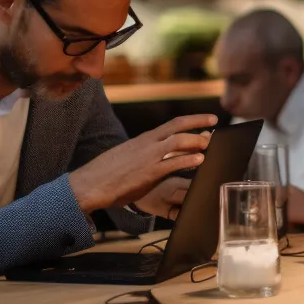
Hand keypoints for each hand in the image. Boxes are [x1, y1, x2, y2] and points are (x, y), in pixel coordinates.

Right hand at [70, 114, 215, 211]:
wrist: (89, 184)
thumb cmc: (107, 173)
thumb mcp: (128, 155)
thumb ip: (145, 153)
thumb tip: (160, 154)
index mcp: (144, 139)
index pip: (173, 124)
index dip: (193, 120)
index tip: (208, 119)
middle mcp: (148, 144)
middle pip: (179, 127)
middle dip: (199, 123)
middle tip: (214, 123)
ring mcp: (149, 158)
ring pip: (178, 142)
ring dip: (197, 142)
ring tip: (209, 144)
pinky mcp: (149, 173)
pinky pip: (172, 163)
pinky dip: (188, 160)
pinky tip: (199, 160)